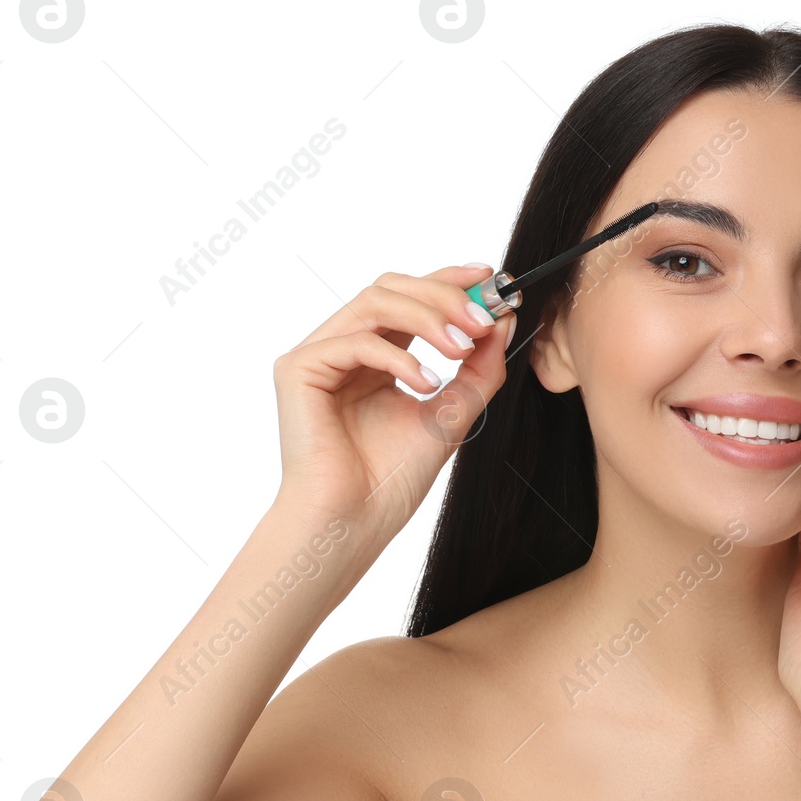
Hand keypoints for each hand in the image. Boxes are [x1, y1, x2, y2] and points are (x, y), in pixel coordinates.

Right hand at [270, 263, 511, 543]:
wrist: (354, 523)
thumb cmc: (391, 480)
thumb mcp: (452, 416)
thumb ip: (478, 370)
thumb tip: (503, 322)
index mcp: (376, 356)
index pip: (409, 298)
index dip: (448, 280)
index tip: (491, 278)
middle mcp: (343, 347)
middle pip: (391, 288)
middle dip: (444, 296)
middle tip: (484, 319)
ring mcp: (318, 355)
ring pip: (374, 301)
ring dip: (428, 317)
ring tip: (463, 347)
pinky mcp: (297, 369)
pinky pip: (356, 340)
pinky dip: (400, 358)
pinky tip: (427, 385)